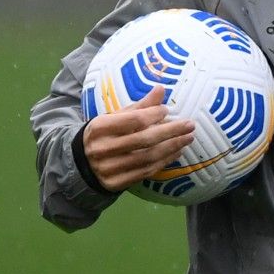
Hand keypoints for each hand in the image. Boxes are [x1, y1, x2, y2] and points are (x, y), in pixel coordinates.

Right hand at [81, 87, 196, 192]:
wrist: (82, 163)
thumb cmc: (105, 134)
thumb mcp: (115, 117)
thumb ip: (139, 106)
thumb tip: (161, 89)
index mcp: (100, 128)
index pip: (133, 120)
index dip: (153, 114)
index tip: (167, 110)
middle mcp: (102, 149)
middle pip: (144, 140)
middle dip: (171, 132)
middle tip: (190, 125)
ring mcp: (109, 168)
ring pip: (147, 158)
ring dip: (172, 148)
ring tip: (187, 138)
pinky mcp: (116, 183)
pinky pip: (146, 172)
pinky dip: (164, 161)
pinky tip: (176, 152)